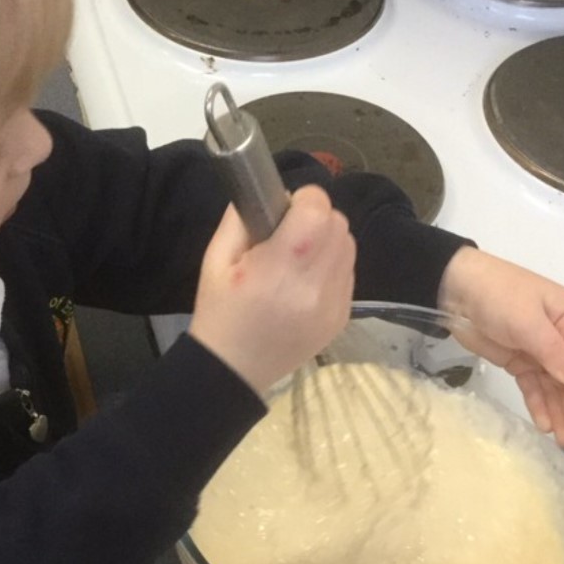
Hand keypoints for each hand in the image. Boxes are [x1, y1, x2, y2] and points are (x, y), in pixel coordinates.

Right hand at [189, 185, 355, 394]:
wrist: (234, 370)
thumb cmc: (220, 312)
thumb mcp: (215, 260)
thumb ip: (241, 218)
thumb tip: (271, 193)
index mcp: (280, 268)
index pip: (317, 209)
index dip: (302, 201)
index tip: (284, 211)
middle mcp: (315, 285)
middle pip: (338, 224)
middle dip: (316, 219)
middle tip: (290, 234)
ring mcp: (334, 304)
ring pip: (348, 246)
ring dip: (328, 241)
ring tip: (300, 258)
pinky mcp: (342, 317)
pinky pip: (348, 272)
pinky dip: (332, 267)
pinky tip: (306, 282)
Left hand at [437, 247, 563, 445]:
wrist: (455, 288)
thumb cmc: (498, 295)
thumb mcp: (526, 321)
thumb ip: (553, 352)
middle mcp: (561, 336)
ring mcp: (539, 350)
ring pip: (554, 386)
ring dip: (559, 411)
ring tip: (563, 440)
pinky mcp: (518, 360)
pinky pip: (534, 386)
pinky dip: (539, 404)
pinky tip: (544, 424)